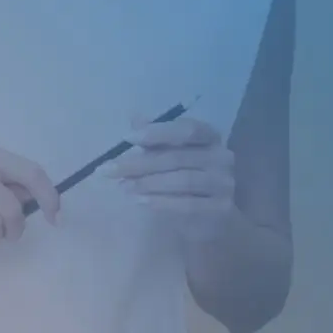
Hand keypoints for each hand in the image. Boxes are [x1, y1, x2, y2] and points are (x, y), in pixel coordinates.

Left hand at [106, 113, 235, 242]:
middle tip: (108, 170)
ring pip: (183, 180)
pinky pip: (188, 204)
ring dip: (148, 183)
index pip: (188, 129)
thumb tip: (135, 118)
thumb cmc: (191, 176)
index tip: (127, 138)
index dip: (158, 132)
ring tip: (122, 186)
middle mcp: (222, 157)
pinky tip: (140, 201)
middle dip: (140, 163)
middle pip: (178, 157)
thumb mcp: (173, 153)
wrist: (218, 213)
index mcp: (210, 137)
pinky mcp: (222, 207)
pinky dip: (161, 202)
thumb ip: (156, 138)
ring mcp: (224, 183)